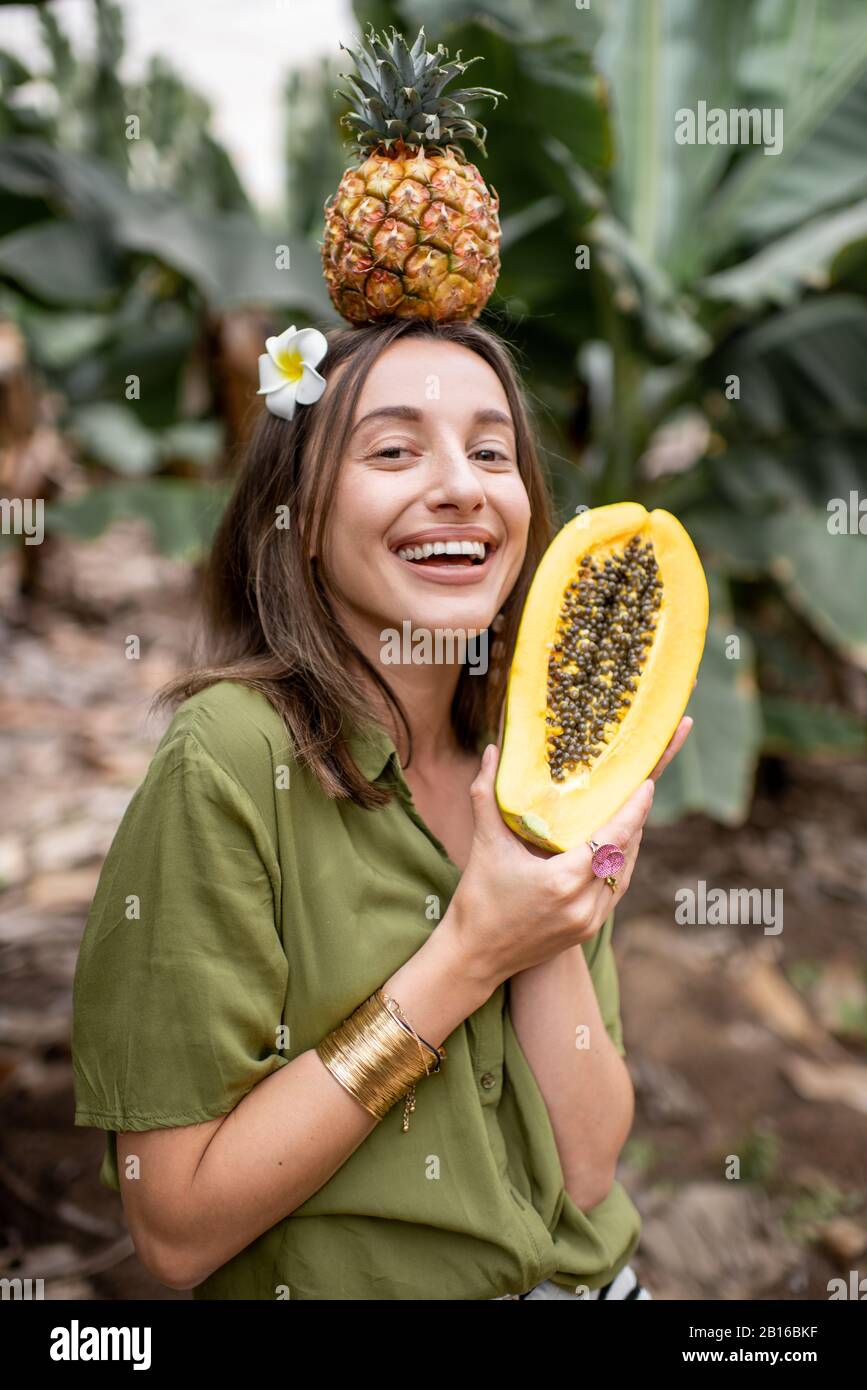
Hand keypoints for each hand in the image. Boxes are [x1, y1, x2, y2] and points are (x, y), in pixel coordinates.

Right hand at [441, 743, 656, 990]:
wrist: (474, 956)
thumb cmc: (477, 899)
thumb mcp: (484, 844)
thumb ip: (486, 794)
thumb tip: (492, 751)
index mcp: (561, 881)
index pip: (611, 839)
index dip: (633, 811)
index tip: (647, 785)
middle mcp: (582, 904)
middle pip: (623, 855)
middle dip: (635, 822)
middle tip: (638, 791)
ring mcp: (588, 922)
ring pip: (622, 876)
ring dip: (629, 846)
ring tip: (631, 816)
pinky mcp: (587, 931)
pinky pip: (613, 893)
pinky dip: (617, 868)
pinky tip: (614, 850)